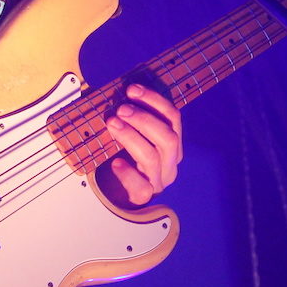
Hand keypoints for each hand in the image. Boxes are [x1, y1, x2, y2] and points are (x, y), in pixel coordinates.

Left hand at [98, 84, 183, 206]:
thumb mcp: (137, 137)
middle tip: (121, 109)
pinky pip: (141, 186)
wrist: (121, 194)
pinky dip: (127, 173)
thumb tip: (122, 94)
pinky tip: (115, 163)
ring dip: (131, 136)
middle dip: (144, 119)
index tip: (132, 90)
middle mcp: (171, 162)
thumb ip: (136, 119)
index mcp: (173, 144)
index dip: (154, 100)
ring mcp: (159, 180)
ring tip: (112, 124)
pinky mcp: (145, 196)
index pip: (173, 118)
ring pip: (152, 157)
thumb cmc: (129, 159)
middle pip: (168, 137)